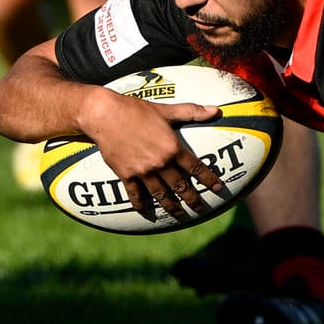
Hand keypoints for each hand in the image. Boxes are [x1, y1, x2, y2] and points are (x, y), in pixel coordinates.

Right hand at [83, 91, 230, 220]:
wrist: (105, 115)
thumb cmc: (136, 110)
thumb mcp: (166, 110)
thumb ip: (192, 112)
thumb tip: (216, 110)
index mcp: (172, 147)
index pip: (196, 168)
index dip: (208, 179)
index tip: (218, 188)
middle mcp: (160, 162)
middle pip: (180, 186)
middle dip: (192, 199)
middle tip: (200, 209)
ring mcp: (142, 171)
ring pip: (160, 194)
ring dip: (171, 206)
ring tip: (179, 214)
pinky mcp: (126, 174)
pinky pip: (135, 194)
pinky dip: (140, 204)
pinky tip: (145, 211)